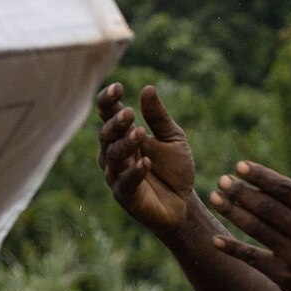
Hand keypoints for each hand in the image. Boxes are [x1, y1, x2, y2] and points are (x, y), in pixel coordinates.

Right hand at [97, 83, 195, 235]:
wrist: (184, 203)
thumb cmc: (174, 169)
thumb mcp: (172, 138)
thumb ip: (158, 117)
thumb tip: (148, 88)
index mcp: (123, 135)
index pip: (108, 114)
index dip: (108, 101)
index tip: (118, 87)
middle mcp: (115, 153)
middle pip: (106, 135)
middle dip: (116, 124)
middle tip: (129, 113)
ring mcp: (117, 174)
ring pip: (112, 157)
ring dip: (125, 145)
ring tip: (139, 134)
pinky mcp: (126, 195)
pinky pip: (125, 182)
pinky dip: (135, 171)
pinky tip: (145, 162)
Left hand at [204, 159, 290, 290]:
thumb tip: (256, 183)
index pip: (287, 190)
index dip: (261, 176)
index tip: (239, 166)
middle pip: (268, 208)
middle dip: (241, 192)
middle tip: (223, 180)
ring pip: (256, 228)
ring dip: (232, 211)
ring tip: (216, 198)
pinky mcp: (284, 277)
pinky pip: (252, 258)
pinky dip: (232, 247)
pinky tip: (216, 239)